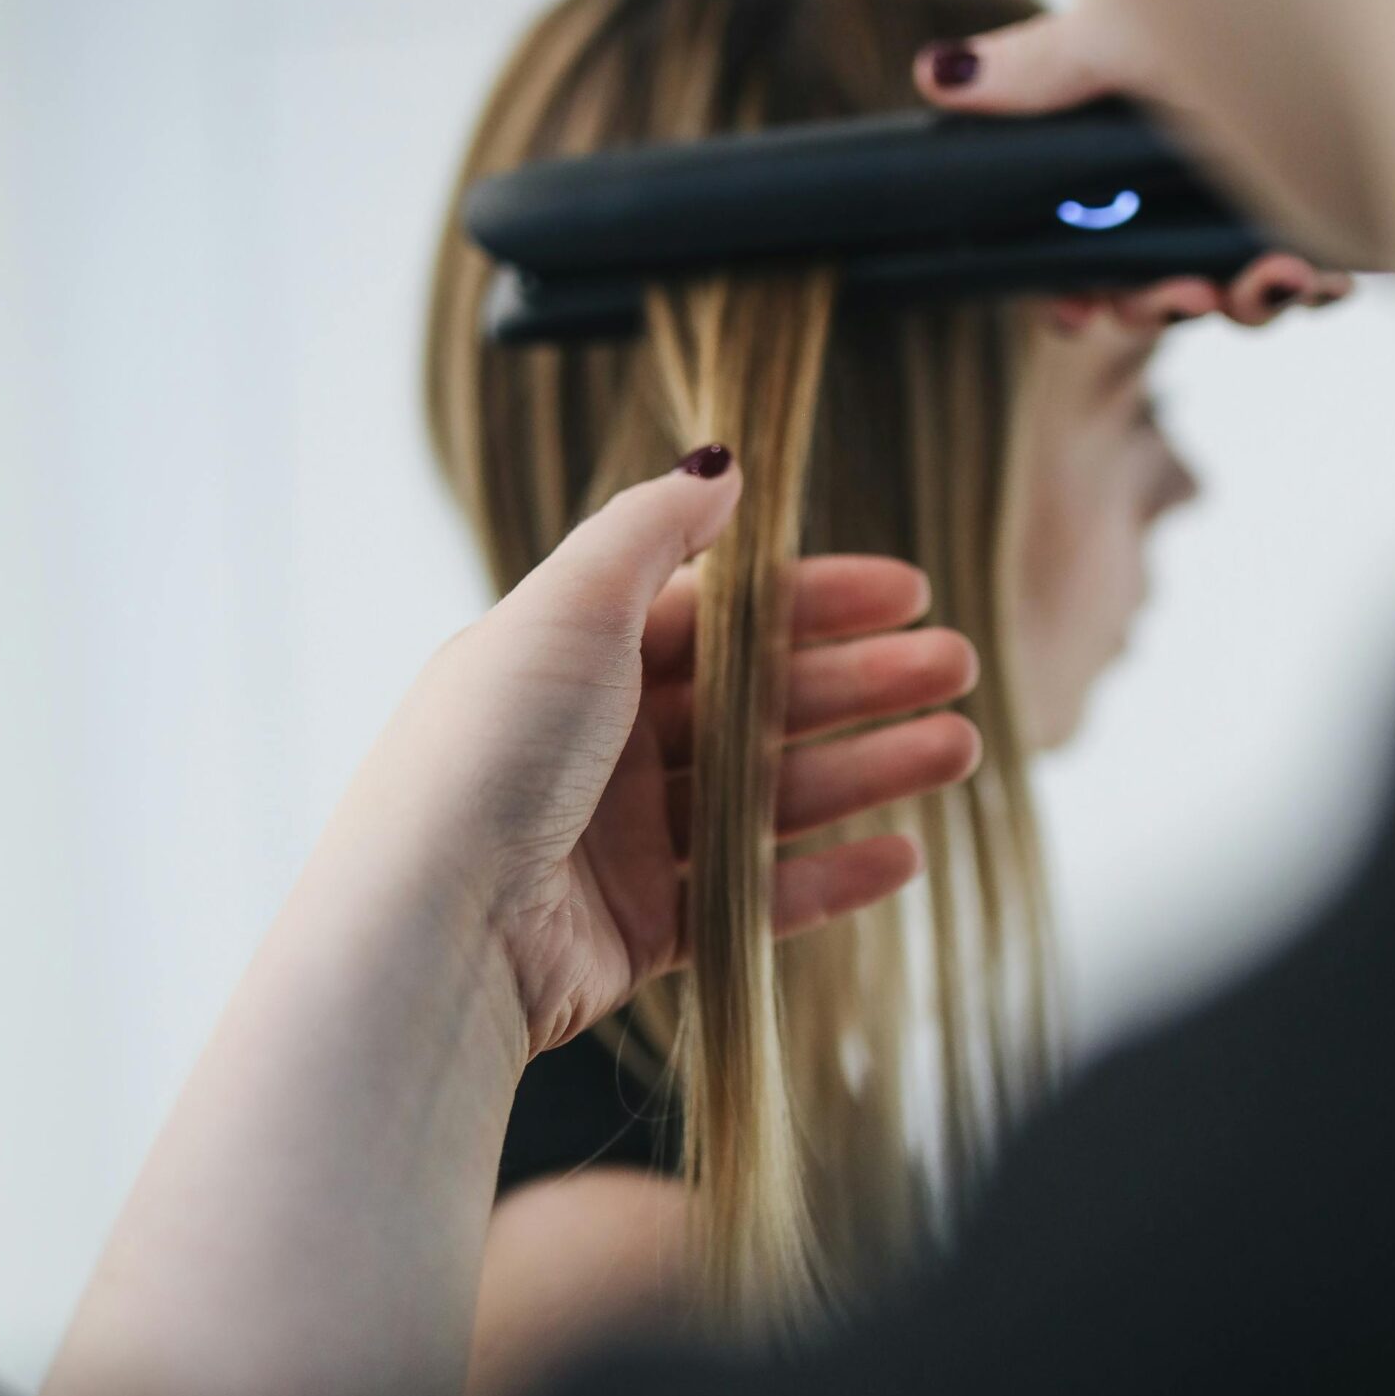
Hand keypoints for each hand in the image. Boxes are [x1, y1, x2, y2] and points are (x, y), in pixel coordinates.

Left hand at [380, 453, 977, 1061]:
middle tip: (958, 668)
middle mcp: (600, 742)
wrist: (433, 926)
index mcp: (574, 656)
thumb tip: (722, 465)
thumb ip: (650, 530)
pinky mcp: (642, 930)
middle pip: (758, 701)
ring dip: (869, 768)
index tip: (909, 591)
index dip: (816, 598)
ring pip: (771, 795)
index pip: (719, 614)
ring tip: (961, 748)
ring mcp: (623, 840)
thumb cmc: (489, 750)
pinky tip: (904, 853)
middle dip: (862, 682)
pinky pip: (755, 895)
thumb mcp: (567, 606)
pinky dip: (830, 876)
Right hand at [912, 0, 1353, 330]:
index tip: (1078, 316)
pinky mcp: (1326, 202)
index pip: (1080, 243)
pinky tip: (1325, 276)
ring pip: (1233, 289)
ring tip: (1275, 279)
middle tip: (1184, 298)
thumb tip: (936, 75)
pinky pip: (1313, 275)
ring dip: (1245, 303)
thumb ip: (1032, 70)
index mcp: (1123, 139)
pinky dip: (1313, 286)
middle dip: (1161, 303)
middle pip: (1152, 280)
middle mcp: (1184, 172)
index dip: (1075, 291)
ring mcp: (1257, 191)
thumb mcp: (1115, 28)